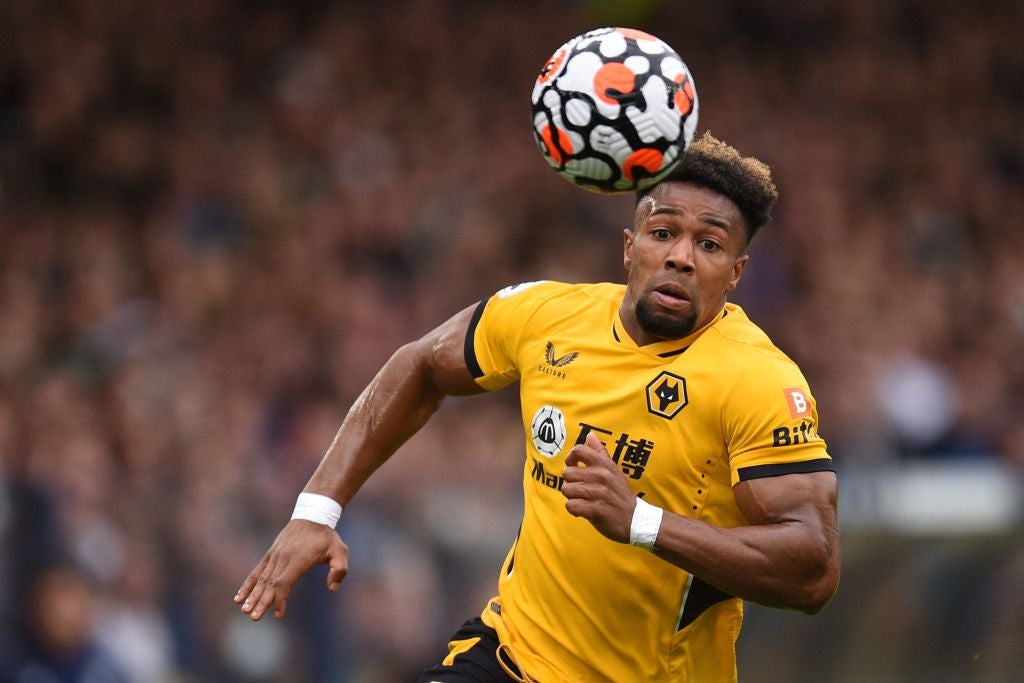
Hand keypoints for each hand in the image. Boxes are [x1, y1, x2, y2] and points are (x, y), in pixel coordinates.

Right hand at [234, 519, 348, 619]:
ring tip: (244, 610)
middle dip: (261, 601)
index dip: (280, 598)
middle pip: (270, 583)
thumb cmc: (327, 537)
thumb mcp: (340, 551)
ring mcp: (275, 555)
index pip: (285, 581)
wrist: (312, 515)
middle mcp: (283, 557)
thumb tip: (332, 588)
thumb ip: (339, 569)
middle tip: (254, 618)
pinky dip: (248, 584)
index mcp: (299, 559)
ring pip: (261, 578)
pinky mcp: (271, 554)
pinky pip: (257, 571)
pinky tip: (239, 597)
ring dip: (252, 595)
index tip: (278, 614)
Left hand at [561, 432, 637, 542]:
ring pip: (567, 490)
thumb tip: (590, 435)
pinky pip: (571, 506)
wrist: (637, 520)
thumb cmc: (621, 495)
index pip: (579, 450)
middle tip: (581, 490)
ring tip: (583, 500)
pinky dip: (574, 510)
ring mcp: (599, 493)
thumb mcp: (614, 471)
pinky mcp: (596, 510)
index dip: (570, 458)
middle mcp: (602, 476)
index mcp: (605, 465)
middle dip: (570, 483)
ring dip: (572, 497)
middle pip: (567, 473)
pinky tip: (583, 511)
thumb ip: (600, 453)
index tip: (573, 467)